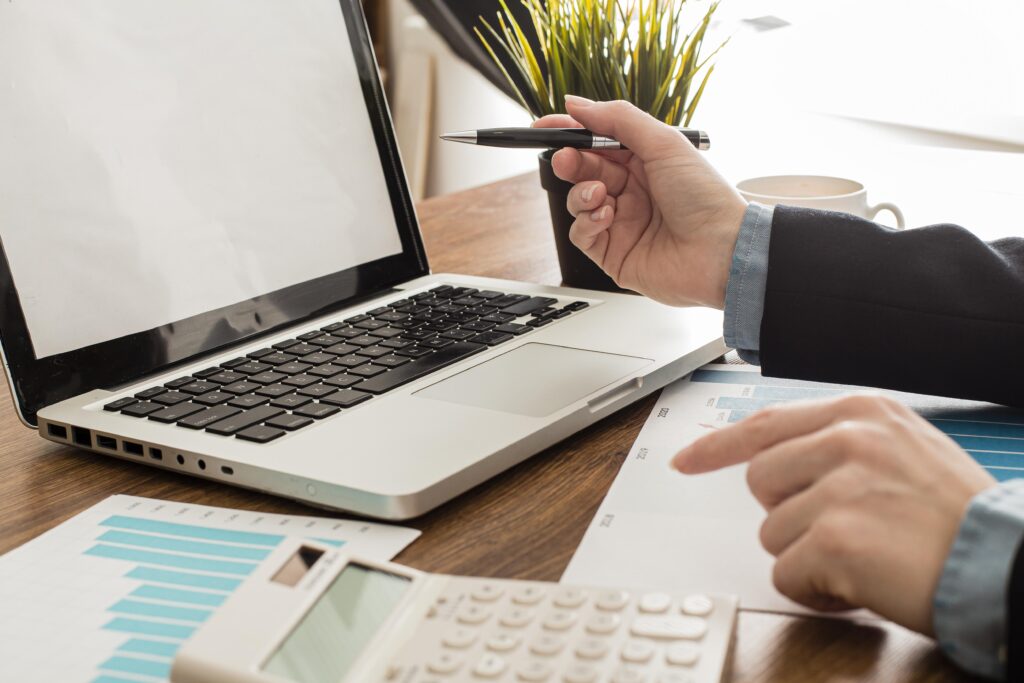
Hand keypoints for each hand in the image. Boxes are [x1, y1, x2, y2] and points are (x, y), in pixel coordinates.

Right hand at [533, 96, 746, 307]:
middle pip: (584, 171)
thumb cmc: (705, 198)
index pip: (597, 142)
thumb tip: (577, 104)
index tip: (543, 127)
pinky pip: (582, 234)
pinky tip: (606, 217)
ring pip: (578, 202)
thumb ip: (618, 119)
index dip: (570, 133)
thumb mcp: (663, 143)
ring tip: (600, 195)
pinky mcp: (613, 254)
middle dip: (571, 162)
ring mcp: (621, 223)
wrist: (721, 251)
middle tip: (566, 160)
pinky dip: (587, 222)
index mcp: (645, 162)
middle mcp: (632, 191)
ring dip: (580, 194)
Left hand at [672, 394, 996, 633]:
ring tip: (863, 558)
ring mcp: (840, 486)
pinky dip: (815, 591)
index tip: (687, 461)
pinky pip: (786, 573)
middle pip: (760, 481)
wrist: (1009, 563)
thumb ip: (842, 444)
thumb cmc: (957, 517)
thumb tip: (778, 461)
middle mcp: (848, 439)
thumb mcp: (904, 449)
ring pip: (771, 531)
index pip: (765, 423)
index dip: (718, 446)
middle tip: (840, 530)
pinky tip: (859, 586)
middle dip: (788, 514)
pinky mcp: (835, 537)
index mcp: (861, 411)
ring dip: (808, 557)